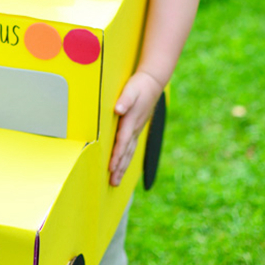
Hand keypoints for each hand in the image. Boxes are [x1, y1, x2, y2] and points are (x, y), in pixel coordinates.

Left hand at [109, 71, 162, 186]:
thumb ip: (124, 100)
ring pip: (129, 152)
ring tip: (116, 181)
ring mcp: (137, 129)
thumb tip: (117, 109)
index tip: (111, 168)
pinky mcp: (136, 128)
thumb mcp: (131, 89)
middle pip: (126, 152)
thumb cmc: (140, 85)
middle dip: (119, 168)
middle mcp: (135, 128)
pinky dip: (127, 158)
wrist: (153, 82)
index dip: (116, 155)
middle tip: (113, 183)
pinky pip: (131, 147)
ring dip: (123, 167)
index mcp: (131, 120)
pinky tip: (123, 166)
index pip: (122, 142)